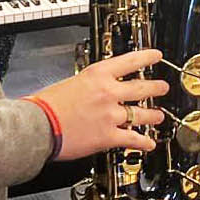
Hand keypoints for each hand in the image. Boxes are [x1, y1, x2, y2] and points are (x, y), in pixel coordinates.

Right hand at [34, 48, 166, 161]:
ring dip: (154, 116)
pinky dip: (144, 142)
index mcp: (97, 75)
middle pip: (142, 88)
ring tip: (159, 116)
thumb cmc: (45, 106)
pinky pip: (133, 139)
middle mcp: (108, 93)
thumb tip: (95, 91)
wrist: (36, 126)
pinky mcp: (108, 136)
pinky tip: (149, 143)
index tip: (157, 56)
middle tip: (163, 87)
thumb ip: (88, 86)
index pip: (129, 61)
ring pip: (142, 114)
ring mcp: (110, 115)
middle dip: (156, 87)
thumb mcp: (69, 83)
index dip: (147, 57)